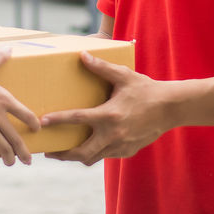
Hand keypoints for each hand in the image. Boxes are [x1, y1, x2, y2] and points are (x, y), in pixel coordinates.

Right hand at [0, 47, 40, 170]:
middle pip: (16, 138)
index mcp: (4, 100)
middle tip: (28, 161)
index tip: (37, 129)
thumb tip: (9, 47)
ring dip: (8, 158)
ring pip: (3, 149)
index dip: (33, 123)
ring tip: (10, 163)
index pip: (25, 114)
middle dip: (23, 151)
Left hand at [41, 52, 174, 165]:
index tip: (43, 122)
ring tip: (64, 152)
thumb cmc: (145, 89)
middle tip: (48, 151)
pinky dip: (96, 153)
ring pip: (93, 158)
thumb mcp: (124, 75)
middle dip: (63, 154)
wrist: (171, 108)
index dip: (58, 120)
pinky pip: (106, 156)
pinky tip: (89, 146)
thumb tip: (82, 55)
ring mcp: (121, 146)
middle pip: (81, 152)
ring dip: (77, 156)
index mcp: (109, 115)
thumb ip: (101, 68)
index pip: (77, 119)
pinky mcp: (127, 152)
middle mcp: (113, 134)